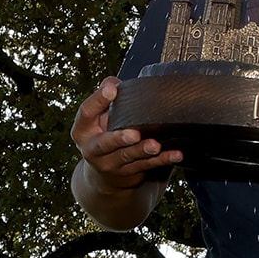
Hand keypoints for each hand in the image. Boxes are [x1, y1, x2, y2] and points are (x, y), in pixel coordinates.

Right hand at [71, 76, 181, 194]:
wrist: (103, 175)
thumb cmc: (103, 135)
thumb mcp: (98, 117)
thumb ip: (106, 99)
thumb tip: (113, 82)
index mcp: (82, 130)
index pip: (87, 112)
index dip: (98, 100)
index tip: (112, 89)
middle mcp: (92, 150)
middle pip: (104, 144)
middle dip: (119, 138)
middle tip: (134, 134)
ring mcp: (110, 164)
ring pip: (127, 156)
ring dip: (142, 150)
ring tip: (155, 145)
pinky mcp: (128, 173)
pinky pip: (147, 165)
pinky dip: (163, 159)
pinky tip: (175, 154)